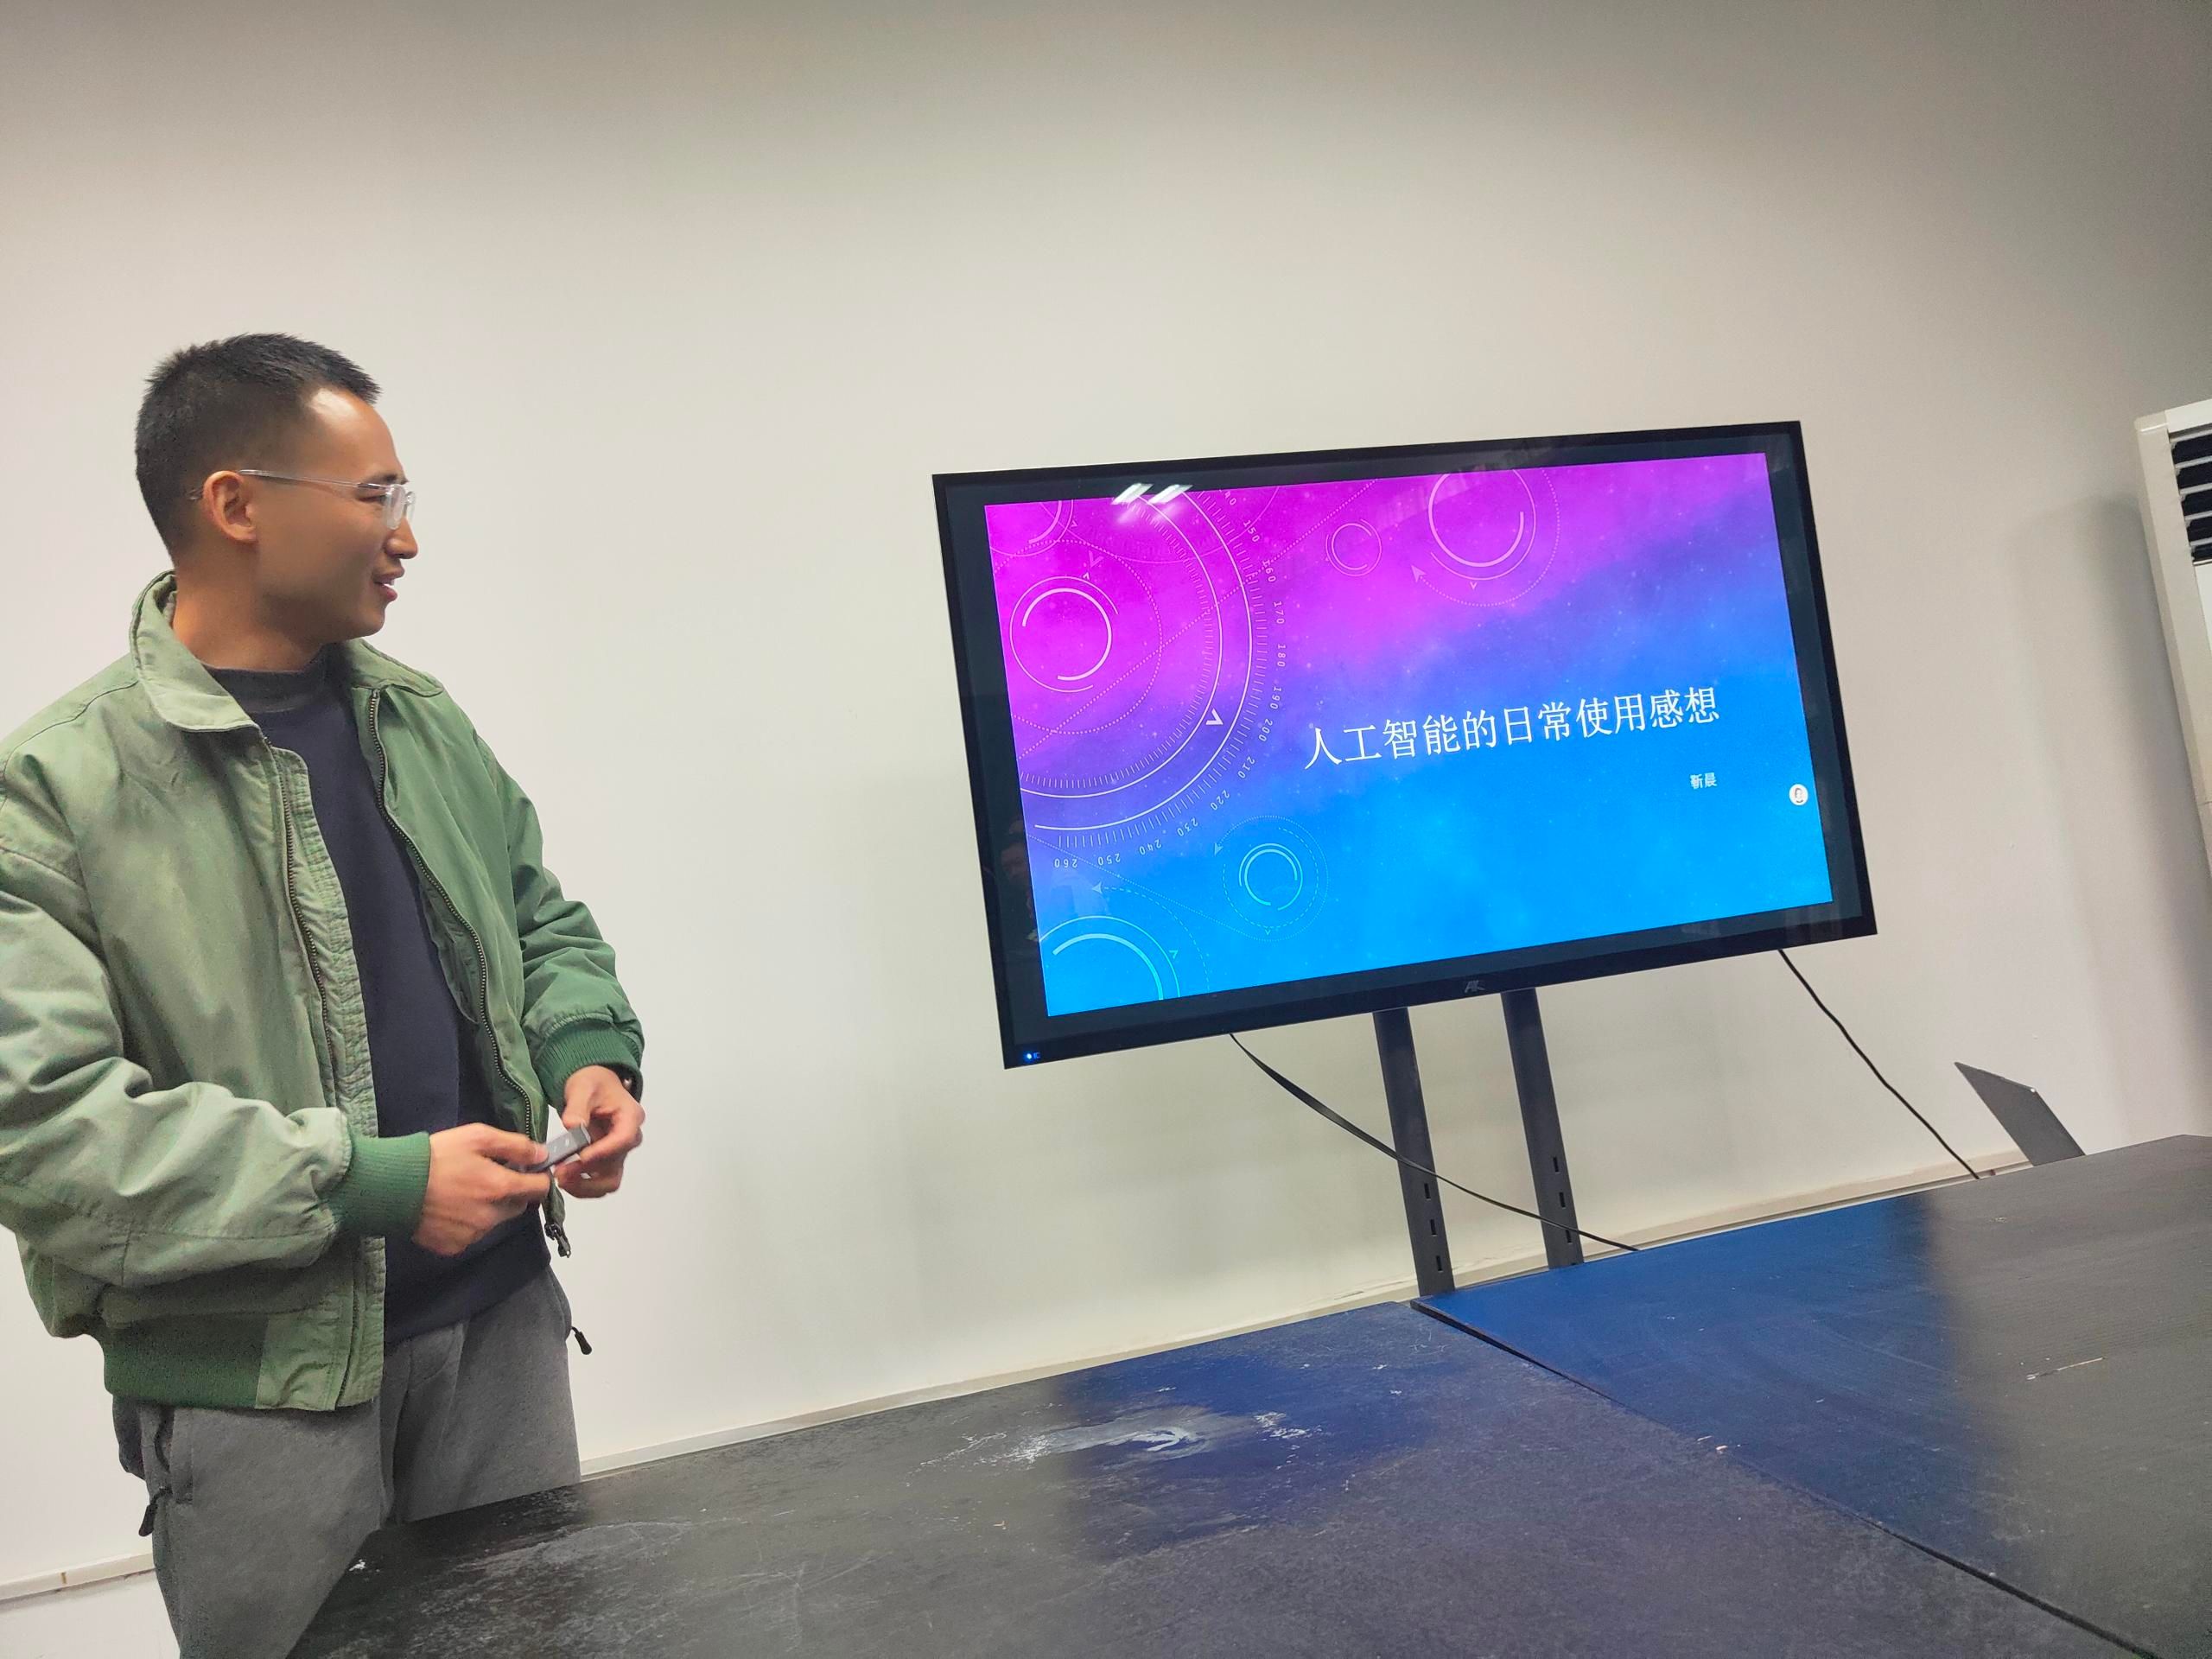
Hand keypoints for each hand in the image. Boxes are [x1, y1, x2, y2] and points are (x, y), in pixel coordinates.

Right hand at [413, 1124, 552, 1256]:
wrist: (392, 1185)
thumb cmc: (436, 1156)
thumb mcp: (478, 1137)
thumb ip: (515, 1146)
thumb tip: (542, 1155)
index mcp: (500, 1188)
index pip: (539, 1189)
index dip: (538, 1177)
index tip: (530, 1171)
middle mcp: (491, 1216)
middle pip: (517, 1206)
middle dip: (511, 1193)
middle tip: (490, 1177)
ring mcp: (472, 1234)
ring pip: (494, 1221)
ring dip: (489, 1208)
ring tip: (464, 1191)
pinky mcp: (453, 1246)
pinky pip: (471, 1235)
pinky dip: (467, 1223)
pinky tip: (450, 1208)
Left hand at [554, 1065, 644, 1199]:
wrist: (593, 1085)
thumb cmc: (592, 1082)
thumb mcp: (583, 1088)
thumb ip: (577, 1107)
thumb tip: (572, 1126)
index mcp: (630, 1117)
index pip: (623, 1139)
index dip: (603, 1152)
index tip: (579, 1157)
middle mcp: (629, 1138)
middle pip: (616, 1166)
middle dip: (588, 1175)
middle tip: (562, 1173)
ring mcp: (618, 1152)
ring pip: (609, 1181)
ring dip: (586, 1186)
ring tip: (561, 1179)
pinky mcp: (606, 1161)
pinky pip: (599, 1181)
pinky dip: (582, 1185)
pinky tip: (564, 1178)